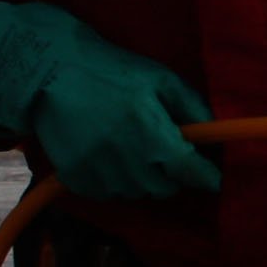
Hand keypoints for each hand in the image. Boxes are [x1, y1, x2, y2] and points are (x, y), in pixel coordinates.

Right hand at [0, 2, 218, 201]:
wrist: (50, 72)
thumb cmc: (111, 71)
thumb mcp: (160, 79)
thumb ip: (192, 106)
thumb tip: (216, 132)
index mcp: (149, 129)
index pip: (188, 170)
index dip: (206, 177)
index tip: (213, 178)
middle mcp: (124, 156)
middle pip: (163, 189)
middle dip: (170, 176)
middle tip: (165, 155)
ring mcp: (97, 170)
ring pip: (135, 193)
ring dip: (142, 179)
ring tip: (133, 151)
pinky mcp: (75, 177)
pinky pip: (107, 194)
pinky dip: (115, 182)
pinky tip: (110, 157)